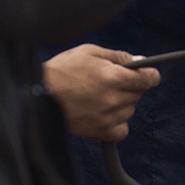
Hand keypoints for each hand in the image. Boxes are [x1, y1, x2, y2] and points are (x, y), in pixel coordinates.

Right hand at [43, 44, 159, 141]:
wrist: (35, 95)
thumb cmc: (61, 70)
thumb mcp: (90, 52)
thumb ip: (118, 56)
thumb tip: (140, 61)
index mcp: (113, 76)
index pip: (149, 79)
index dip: (150, 75)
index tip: (147, 74)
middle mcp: (112, 98)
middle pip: (139, 94)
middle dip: (131, 87)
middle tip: (112, 83)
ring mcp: (106, 117)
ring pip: (130, 111)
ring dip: (122, 104)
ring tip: (101, 98)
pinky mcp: (98, 132)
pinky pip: (121, 130)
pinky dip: (117, 124)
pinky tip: (104, 115)